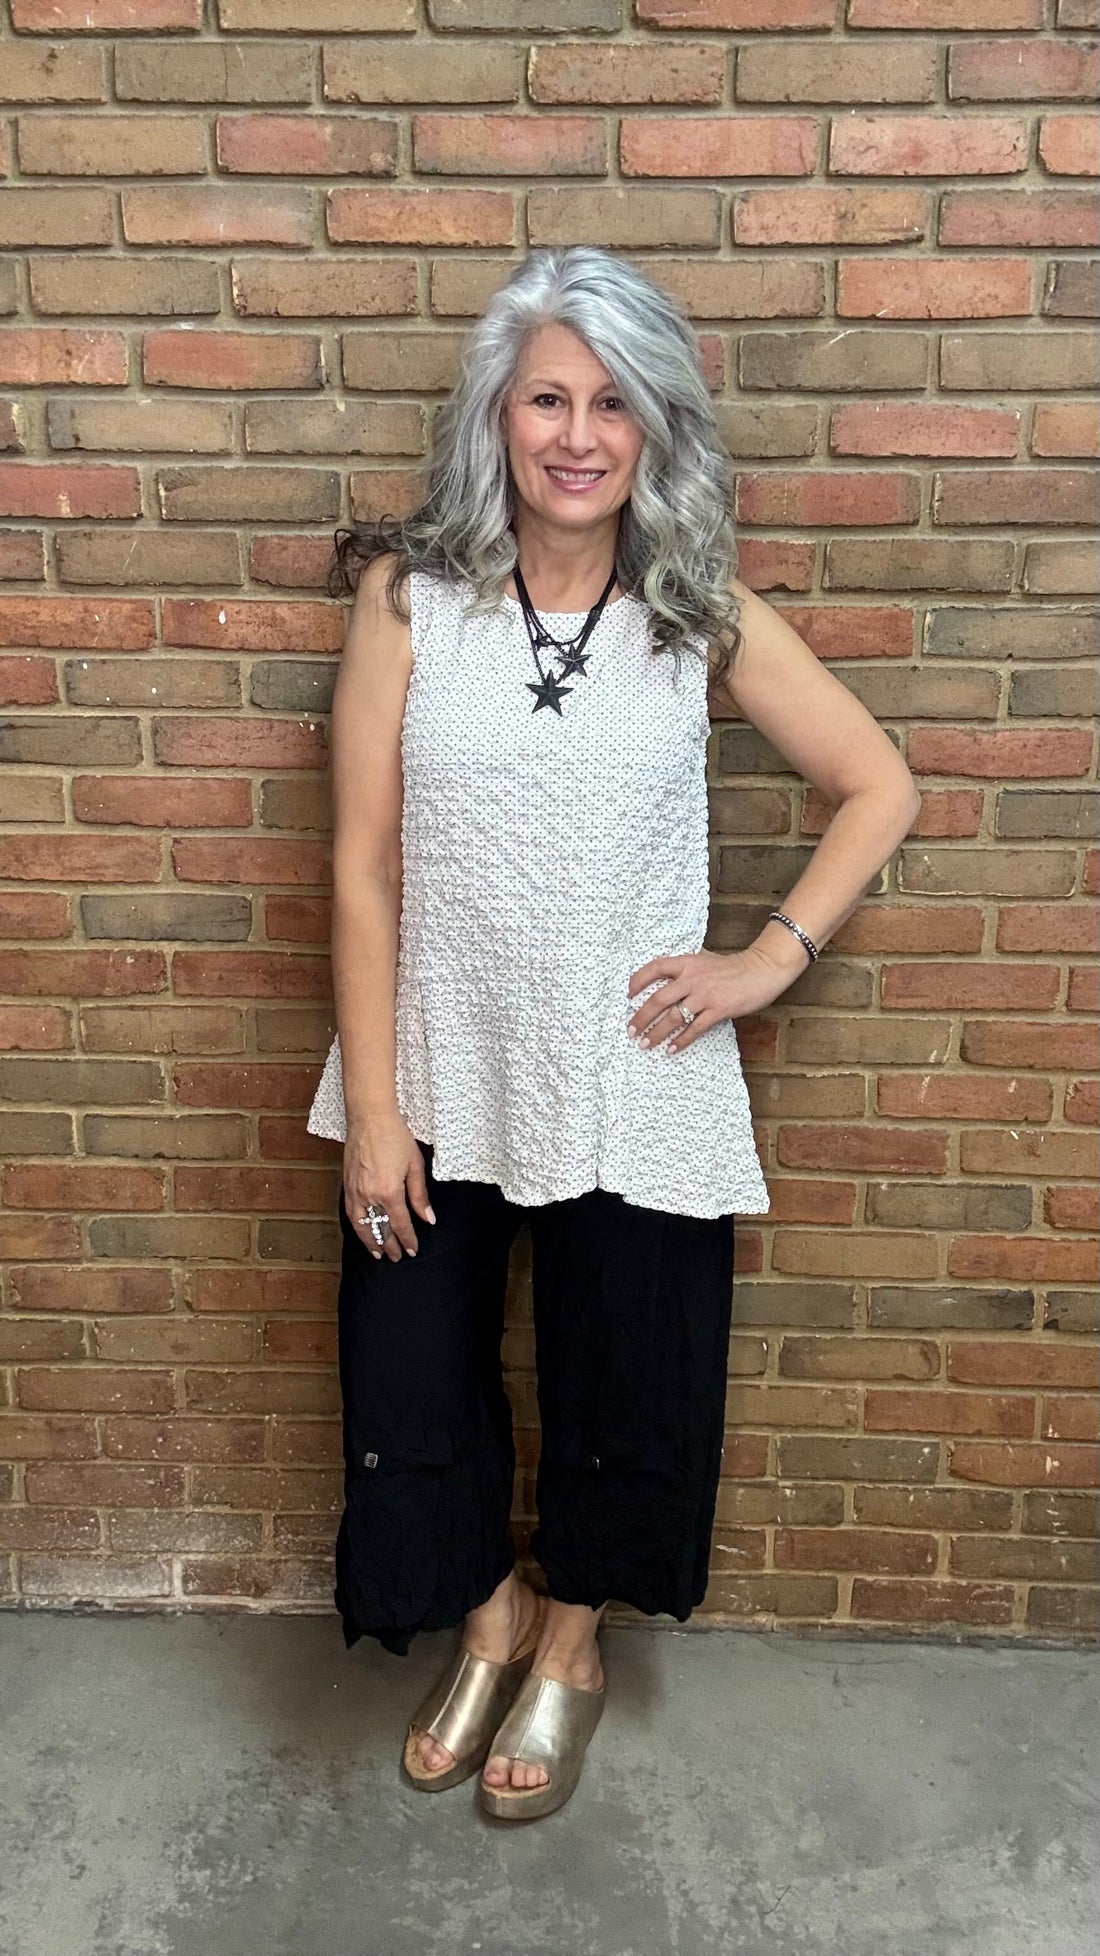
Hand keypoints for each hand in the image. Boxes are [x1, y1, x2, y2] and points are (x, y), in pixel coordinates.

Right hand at [343, 1112, 435, 1261]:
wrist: (370, 1118)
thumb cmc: (395, 1136)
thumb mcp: (415, 1165)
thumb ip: (420, 1195)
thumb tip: (427, 1218)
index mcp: (389, 1192)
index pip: (400, 1225)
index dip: (407, 1240)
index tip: (412, 1250)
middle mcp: (369, 1195)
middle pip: (379, 1229)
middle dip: (389, 1245)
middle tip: (396, 1257)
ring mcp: (355, 1191)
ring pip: (361, 1225)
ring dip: (370, 1241)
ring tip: (377, 1253)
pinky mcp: (347, 1184)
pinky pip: (350, 1212)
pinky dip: (356, 1226)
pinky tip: (362, 1231)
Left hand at [626, 944, 800, 1052]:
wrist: (761, 970)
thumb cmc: (732, 967)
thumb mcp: (705, 959)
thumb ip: (686, 966)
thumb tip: (665, 975)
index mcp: (687, 963)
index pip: (655, 968)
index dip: (638, 980)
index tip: (627, 995)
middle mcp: (693, 978)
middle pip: (659, 999)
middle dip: (641, 1017)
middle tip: (631, 1030)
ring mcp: (706, 995)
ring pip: (674, 1017)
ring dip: (657, 1032)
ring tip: (646, 1043)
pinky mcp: (719, 1009)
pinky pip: (695, 1028)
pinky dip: (682, 1040)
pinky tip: (672, 1049)